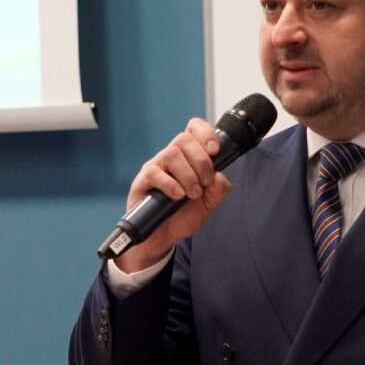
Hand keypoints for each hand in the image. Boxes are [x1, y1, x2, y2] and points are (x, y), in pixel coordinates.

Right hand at [115, 118, 232, 272]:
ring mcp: (156, 167)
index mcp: (189, 156)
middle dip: (201, 161)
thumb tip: (220, 176)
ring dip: (188, 175)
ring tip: (192, 194)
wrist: (164, 236)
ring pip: (171, 154)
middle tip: (205, 182)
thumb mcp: (208, 204)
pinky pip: (155, 173)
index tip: (215, 151)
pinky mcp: (143, 180)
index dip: (206, 133)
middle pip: (184, 139)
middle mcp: (171, 157)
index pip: (194, 129)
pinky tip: (177, 196)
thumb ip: (219, 190)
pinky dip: (170, 184)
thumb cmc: (183, 215)